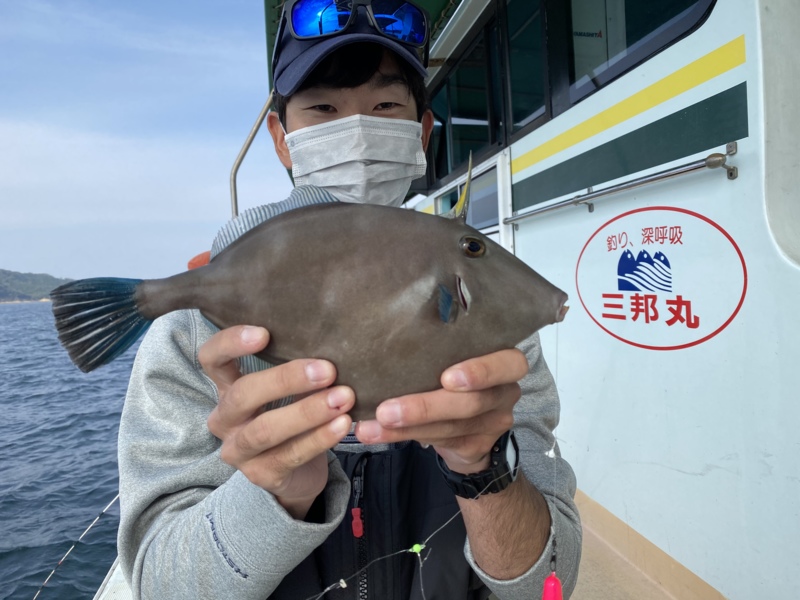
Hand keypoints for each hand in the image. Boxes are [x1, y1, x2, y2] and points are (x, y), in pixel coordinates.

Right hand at [201, 326, 354, 518]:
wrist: (298, 474)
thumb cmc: (293, 417)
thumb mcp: (287, 390)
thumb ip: (295, 369)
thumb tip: (330, 341)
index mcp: (227, 388)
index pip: (211, 359)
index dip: (230, 343)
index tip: (265, 334)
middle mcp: (225, 419)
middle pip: (242, 394)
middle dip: (286, 379)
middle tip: (328, 369)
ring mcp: (239, 450)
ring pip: (265, 429)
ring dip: (307, 412)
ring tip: (343, 398)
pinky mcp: (261, 475)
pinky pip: (290, 455)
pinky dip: (319, 438)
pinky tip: (343, 424)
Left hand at [354, 349, 528, 473]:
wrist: (470, 423)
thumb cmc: (453, 376)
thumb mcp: (454, 357)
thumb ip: (438, 350)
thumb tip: (386, 335)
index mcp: (504, 362)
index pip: (510, 364)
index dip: (481, 371)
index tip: (447, 378)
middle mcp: (504, 392)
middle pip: (472, 402)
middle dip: (425, 407)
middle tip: (386, 411)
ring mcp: (495, 422)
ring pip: (451, 427)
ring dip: (407, 427)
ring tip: (373, 426)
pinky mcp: (478, 445)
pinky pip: (442, 442)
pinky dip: (406, 436)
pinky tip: (380, 433)